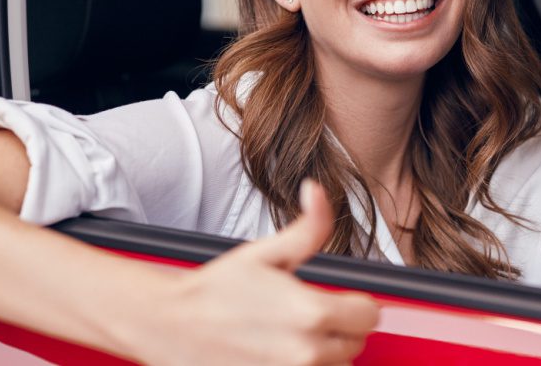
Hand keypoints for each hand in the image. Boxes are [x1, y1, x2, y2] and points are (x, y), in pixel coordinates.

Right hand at [130, 181, 378, 364]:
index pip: (369, 315)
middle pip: (355, 343)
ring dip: (324, 353)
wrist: (172, 326)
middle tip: (308, 313)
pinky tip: (281, 352)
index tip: (338, 299)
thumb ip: (307, 227)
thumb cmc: (215, 291)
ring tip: (293, 335)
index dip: (357, 303)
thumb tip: (318, 192)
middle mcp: (307, 353)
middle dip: (340, 328)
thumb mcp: (265, 252)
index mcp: (312, 313)